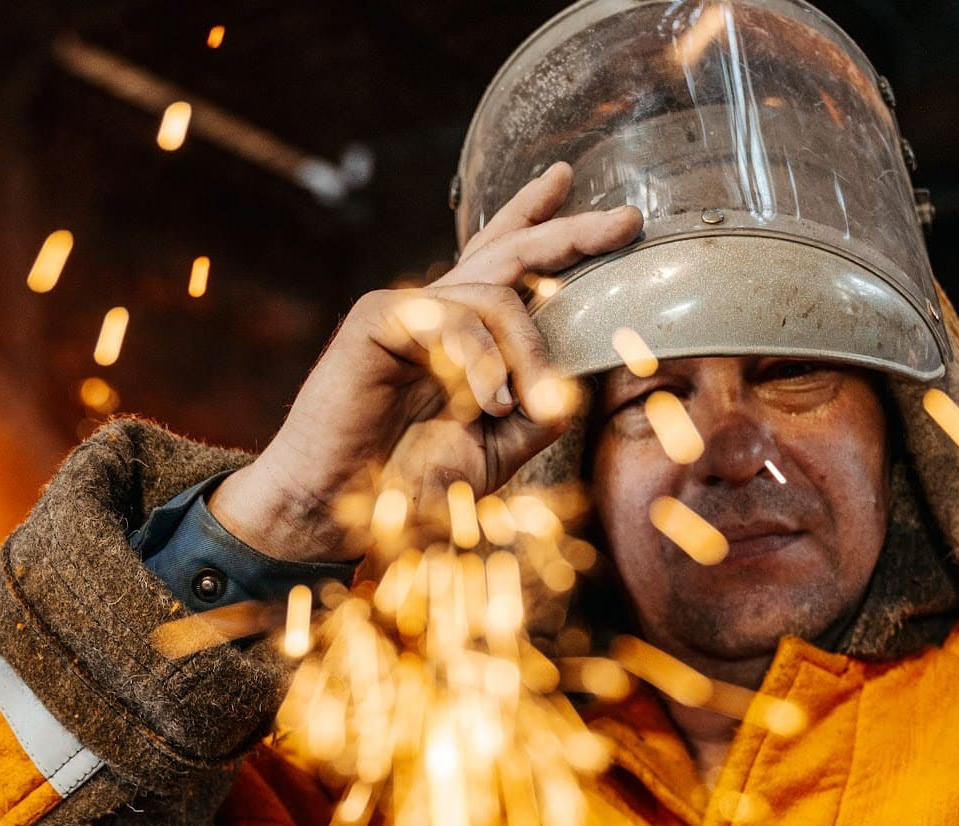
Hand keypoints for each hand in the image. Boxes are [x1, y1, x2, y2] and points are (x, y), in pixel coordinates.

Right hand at [208, 162, 639, 560]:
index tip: (568, 181)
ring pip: (496, 294)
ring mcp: (407, 310)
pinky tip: (487, 402)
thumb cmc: (404, 485)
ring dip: (524, 352)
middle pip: (511, 251)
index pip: (503, 261)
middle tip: (627, 221)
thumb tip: (581, 373)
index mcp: (463, 335)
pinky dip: (480, 361)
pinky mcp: (378, 320)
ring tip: (514, 407)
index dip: (536, 218)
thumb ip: (540, 412)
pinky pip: (453, 317)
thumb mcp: (497, 451)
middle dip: (572, 233)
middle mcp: (437, 312)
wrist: (331, 511)